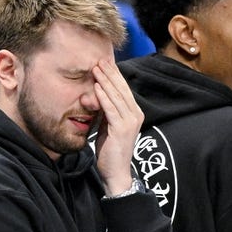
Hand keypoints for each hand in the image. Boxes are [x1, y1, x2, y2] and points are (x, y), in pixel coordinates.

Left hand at [92, 59, 143, 195]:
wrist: (116, 172)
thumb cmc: (111, 150)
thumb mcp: (108, 126)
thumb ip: (107, 112)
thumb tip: (98, 96)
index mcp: (134, 113)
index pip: (124, 89)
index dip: (114, 75)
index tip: (105, 63)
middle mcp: (135, 115)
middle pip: (122, 89)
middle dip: (110, 73)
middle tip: (99, 59)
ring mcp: (130, 122)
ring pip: (117, 96)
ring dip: (105, 81)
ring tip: (96, 68)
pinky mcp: (122, 129)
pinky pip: (111, 109)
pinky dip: (103, 96)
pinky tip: (96, 86)